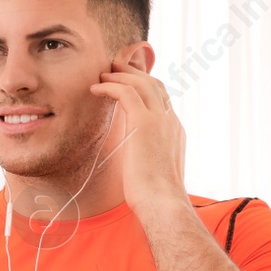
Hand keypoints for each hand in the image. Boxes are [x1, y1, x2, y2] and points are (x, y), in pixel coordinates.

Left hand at [90, 59, 187, 215]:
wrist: (162, 203)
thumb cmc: (154, 197)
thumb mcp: (153, 171)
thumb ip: (147, 158)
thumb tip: (135, 164)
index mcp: (174, 131)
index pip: (162, 99)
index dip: (144, 87)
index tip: (126, 84)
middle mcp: (170, 121)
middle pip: (154, 84)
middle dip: (133, 72)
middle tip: (113, 68)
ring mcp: (160, 120)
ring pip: (141, 82)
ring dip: (120, 75)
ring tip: (102, 74)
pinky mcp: (144, 123)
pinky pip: (126, 92)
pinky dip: (110, 86)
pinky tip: (96, 88)